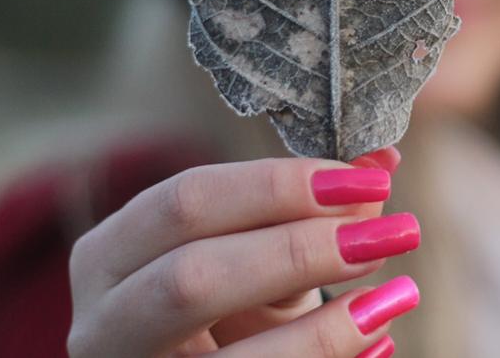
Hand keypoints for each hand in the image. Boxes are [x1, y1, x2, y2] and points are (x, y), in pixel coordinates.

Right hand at [68, 146, 418, 356]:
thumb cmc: (231, 315)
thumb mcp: (262, 258)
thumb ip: (313, 210)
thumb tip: (381, 160)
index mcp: (110, 256)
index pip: (185, 201)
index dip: (277, 185)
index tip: (366, 179)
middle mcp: (103, 325)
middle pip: (191, 276)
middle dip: (298, 251)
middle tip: (388, 233)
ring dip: (325, 328)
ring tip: (396, 295)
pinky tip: (378, 340)